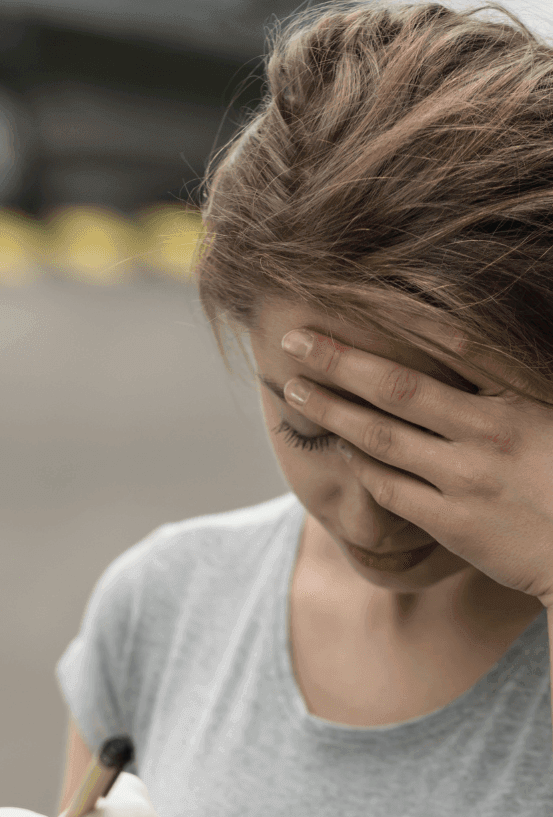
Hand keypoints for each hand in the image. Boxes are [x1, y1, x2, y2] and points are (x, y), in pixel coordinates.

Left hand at [279, 327, 552, 605]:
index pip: (454, 340)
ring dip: (331, 411)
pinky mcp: (453, 523)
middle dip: (339, 360)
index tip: (354, 293)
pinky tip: (337, 445)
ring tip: (295, 389)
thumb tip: (471, 346)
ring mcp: (468, 478)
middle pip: (398, 387)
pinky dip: (359, 464)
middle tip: (294, 339)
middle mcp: (490, 431)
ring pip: (382, 437)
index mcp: (523, 394)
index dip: (400, 314)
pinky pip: (390, 488)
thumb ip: (517, 378)